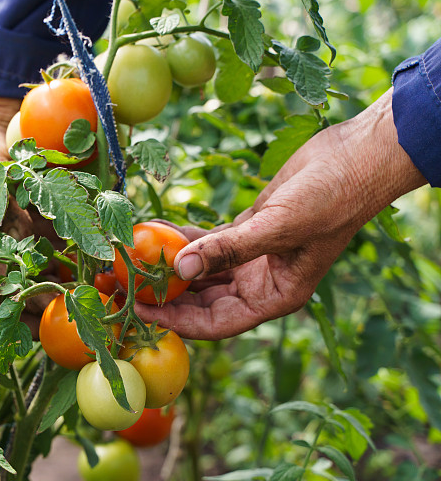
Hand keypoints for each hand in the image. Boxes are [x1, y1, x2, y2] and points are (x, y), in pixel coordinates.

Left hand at [135, 88, 427, 339]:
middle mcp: (260, 283)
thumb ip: (228, 249)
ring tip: (132, 260)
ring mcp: (253, 257)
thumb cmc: (331, 198)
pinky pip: (207, 242)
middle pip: (202, 301)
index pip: (215, 323)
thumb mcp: (278, 226)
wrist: (357, 157)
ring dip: (170, 265)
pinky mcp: (247, 229)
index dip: (176, 321)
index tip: (139, 310)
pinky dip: (184, 238)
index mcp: (275, 296)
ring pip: (201, 271)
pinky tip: (157, 231)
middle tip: (124, 286)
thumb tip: (181, 268)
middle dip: (165, 295)